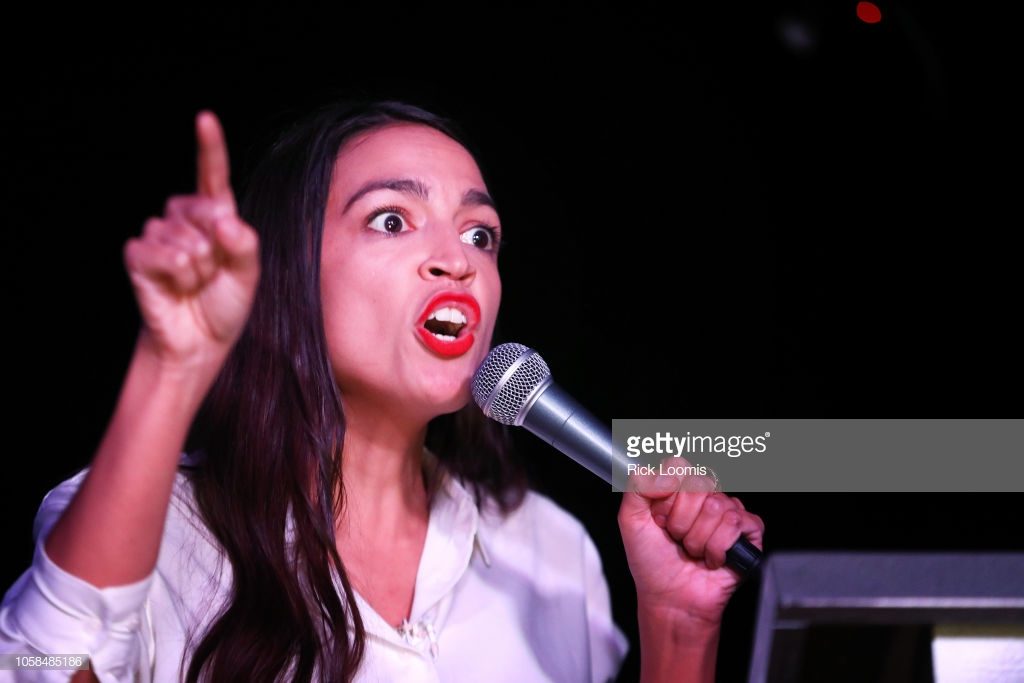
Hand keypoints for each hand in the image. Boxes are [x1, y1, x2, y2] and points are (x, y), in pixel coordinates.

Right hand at [123, 111, 259, 371]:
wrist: (200, 341)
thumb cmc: (224, 305)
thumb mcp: (247, 274)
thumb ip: (243, 243)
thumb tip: (222, 219)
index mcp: (215, 216)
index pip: (212, 176)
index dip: (208, 147)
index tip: (205, 119)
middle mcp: (184, 218)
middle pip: (203, 209)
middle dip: (216, 248)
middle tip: (213, 275)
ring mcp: (158, 234)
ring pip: (183, 238)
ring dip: (197, 270)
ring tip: (195, 285)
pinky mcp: (138, 254)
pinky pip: (159, 252)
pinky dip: (176, 275)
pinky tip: (175, 288)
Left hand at [618, 457, 764, 625]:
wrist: (670, 599)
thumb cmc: (652, 563)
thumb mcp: (630, 520)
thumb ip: (637, 486)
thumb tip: (665, 472)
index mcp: (679, 490)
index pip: (680, 467)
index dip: (668, 496)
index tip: (659, 519)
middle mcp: (705, 498)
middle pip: (700, 485)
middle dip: (681, 520)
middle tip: (676, 538)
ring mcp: (727, 514)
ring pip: (717, 506)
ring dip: (697, 538)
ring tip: (692, 550)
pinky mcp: (748, 533)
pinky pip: (737, 523)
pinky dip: (717, 547)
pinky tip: (711, 558)